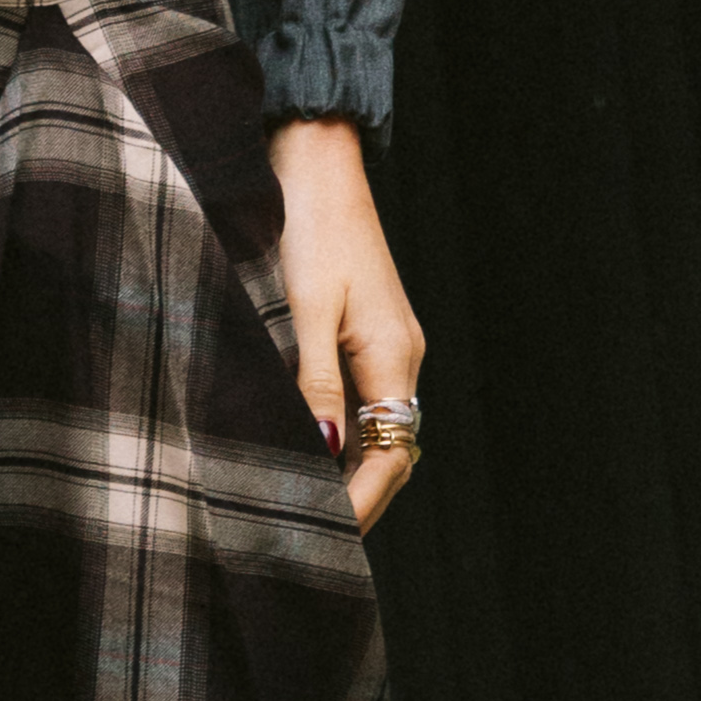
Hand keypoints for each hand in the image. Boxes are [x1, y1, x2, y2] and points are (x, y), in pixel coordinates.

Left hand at [269, 117, 424, 533]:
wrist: (313, 158)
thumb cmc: (305, 225)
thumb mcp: (304, 308)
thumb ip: (313, 383)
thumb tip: (324, 452)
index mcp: (394, 356)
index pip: (390, 457)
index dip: (359, 504)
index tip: (323, 540)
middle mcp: (399, 356)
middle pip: (389, 452)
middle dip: (355, 500)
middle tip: (306, 543)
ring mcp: (385, 343)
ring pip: (375, 429)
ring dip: (345, 470)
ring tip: (301, 510)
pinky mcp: (364, 330)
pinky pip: (360, 401)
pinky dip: (337, 435)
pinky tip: (304, 450)